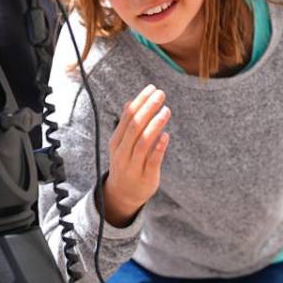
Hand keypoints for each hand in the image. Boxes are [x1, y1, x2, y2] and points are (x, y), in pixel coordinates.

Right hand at [102, 84, 170, 226]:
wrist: (123, 194)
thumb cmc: (126, 162)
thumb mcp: (121, 144)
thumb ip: (127, 125)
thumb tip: (131, 101)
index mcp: (116, 142)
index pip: (127, 117)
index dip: (140, 101)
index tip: (152, 88)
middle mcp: (122, 153)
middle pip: (135, 127)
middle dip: (148, 108)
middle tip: (161, 94)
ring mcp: (133, 165)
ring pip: (143, 143)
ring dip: (155, 125)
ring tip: (166, 110)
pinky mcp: (146, 177)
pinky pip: (152, 161)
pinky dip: (159, 147)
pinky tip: (166, 135)